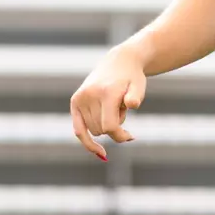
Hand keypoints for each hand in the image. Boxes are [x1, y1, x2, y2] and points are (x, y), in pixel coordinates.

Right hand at [69, 47, 147, 161]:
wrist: (119, 61)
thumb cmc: (132, 77)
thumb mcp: (139, 85)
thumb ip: (136, 96)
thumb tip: (132, 105)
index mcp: (106, 92)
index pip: (110, 126)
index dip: (121, 136)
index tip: (131, 137)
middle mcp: (90, 95)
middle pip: (102, 130)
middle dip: (114, 126)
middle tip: (122, 108)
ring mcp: (80, 98)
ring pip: (93, 130)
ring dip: (105, 125)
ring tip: (112, 107)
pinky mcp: (75, 101)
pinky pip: (78, 130)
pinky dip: (87, 141)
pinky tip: (100, 153)